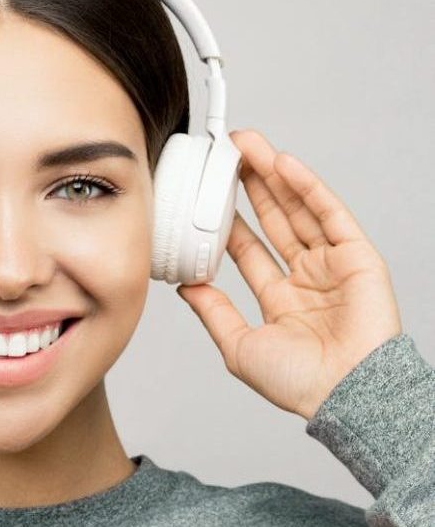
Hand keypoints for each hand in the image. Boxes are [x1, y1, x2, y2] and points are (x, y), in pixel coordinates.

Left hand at [175, 129, 401, 419]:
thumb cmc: (300, 384)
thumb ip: (213, 312)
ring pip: (299, 209)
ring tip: (249, 145)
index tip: (209, 194)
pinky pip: (330, 214)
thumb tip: (184, 287)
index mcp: (281, 298)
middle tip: (228, 154)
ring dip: (274, 175)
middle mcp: (307, 277)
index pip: (249, 247)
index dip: (229, 218)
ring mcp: (332, 265)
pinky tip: (284, 165)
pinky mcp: (358, 256)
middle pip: (274, 219)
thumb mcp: (238, 345)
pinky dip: (308, 188)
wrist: (344, 396)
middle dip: (250, 185)